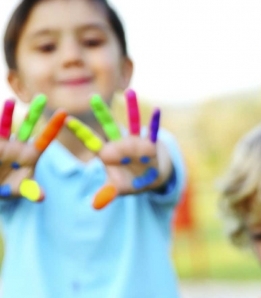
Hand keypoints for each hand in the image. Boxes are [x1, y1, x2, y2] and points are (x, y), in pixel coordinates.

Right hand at [0, 95, 65, 201]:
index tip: (65, 112)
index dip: (54, 126)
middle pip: (28, 126)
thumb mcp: (20, 190)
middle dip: (34, 112)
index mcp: (31, 154)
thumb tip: (42, 197)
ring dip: (8, 113)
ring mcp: (4, 143)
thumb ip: (30, 191)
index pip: (45, 138)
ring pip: (6, 126)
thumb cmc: (8, 188)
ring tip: (10, 101)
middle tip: (42, 97)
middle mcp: (19, 145)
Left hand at [66, 89, 167, 208]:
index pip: (91, 141)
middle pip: (109, 127)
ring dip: (131, 108)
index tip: (65, 118)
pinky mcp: (151, 144)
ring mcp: (136, 142)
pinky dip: (155, 122)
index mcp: (108, 155)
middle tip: (92, 97)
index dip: (80, 131)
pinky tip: (158, 110)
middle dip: (102, 113)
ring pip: (132, 123)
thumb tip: (93, 206)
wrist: (152, 176)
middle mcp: (120, 144)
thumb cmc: (132, 181)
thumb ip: (107, 193)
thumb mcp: (119, 188)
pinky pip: (153, 131)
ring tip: (130, 92)